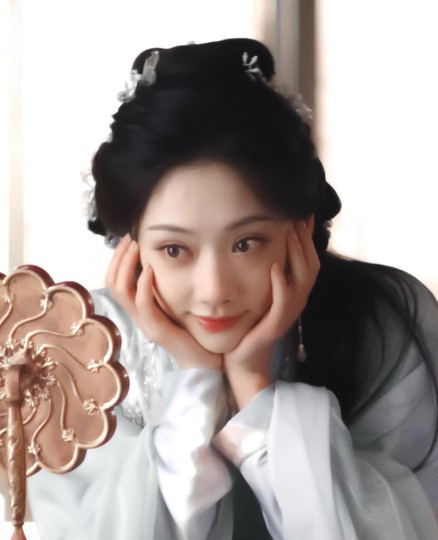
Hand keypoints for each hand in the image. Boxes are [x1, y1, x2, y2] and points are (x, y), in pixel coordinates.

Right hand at [106, 235, 221, 369]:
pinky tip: (151, 268)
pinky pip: (142, 304)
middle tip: (130, 238)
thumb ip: (166, 285)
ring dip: (126, 266)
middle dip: (118, 258)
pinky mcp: (156, 329)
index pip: (114, 281)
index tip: (129, 239)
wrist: (204, 359)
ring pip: (122, 292)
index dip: (117, 259)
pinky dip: (143, 284)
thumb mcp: (175, 301)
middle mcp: (137, 315)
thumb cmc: (192, 329)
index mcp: (139, 308)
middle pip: (112, 283)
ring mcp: (145, 323)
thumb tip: (163, 258)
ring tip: (136, 248)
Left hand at [223, 216, 319, 407]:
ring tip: (290, 233)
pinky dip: (281, 284)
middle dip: (304, 239)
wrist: (243, 358)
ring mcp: (288, 312)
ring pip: (302, 280)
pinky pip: (284, 302)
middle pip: (310, 264)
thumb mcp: (259, 292)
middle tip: (298, 216)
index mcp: (294, 291)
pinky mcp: (276, 324)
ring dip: (296, 255)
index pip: (307, 258)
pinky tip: (275, 268)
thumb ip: (266, 272)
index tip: (302, 211)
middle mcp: (296, 299)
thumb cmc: (249, 323)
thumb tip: (262, 244)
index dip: (307, 236)